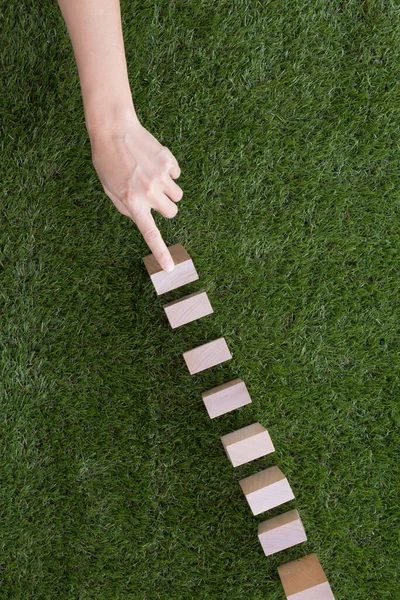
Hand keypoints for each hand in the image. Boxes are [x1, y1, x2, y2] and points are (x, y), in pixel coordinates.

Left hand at [89, 114, 182, 270]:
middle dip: (165, 207)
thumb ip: (127, 208)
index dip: (161, 252)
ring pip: (177, 196)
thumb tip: (144, 217)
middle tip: (152, 196)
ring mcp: (161, 177)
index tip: (170, 267)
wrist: (114, 130)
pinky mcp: (168, 162)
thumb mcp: (110, 190)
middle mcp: (149, 193)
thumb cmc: (108, 161)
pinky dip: (168, 172)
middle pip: (172, 213)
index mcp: (133, 203)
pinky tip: (153, 162)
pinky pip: (176, 175)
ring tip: (152, 177)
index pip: (151, 234)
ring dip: (168, 191)